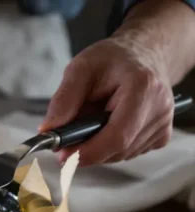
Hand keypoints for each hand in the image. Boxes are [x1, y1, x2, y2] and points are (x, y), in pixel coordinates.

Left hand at [40, 35, 173, 165]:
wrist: (142, 54)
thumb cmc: (112, 59)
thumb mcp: (80, 69)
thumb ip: (63, 100)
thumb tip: (48, 130)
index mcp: (143, 88)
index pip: (118, 136)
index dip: (88, 152)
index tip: (62, 154)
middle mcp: (159, 109)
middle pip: (118, 149)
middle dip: (87, 148)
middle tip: (65, 138)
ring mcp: (164, 125)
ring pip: (120, 155)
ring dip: (97, 146)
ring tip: (91, 120)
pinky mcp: (161, 136)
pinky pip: (127, 153)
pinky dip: (109, 146)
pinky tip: (106, 125)